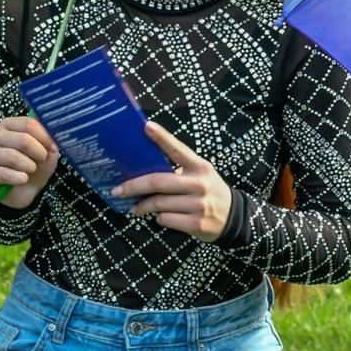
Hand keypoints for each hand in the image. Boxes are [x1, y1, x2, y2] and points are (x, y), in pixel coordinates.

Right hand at [0, 116, 59, 207]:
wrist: (25, 189)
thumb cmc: (36, 164)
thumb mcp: (48, 149)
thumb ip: (50, 136)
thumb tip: (53, 126)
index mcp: (8, 125)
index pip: (28, 124)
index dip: (45, 137)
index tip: (52, 147)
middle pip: (23, 140)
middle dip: (39, 153)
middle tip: (41, 160)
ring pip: (13, 157)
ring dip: (29, 167)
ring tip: (31, 170)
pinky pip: (4, 174)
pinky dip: (19, 178)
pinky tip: (22, 179)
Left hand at [114, 121, 232, 241]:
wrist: (233, 217)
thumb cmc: (208, 192)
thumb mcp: (200, 175)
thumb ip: (179, 171)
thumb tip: (143, 172)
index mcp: (200, 167)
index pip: (178, 149)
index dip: (162, 137)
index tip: (146, 126)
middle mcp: (199, 184)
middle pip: (158, 182)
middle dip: (133, 186)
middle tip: (117, 190)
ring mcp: (199, 205)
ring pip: (159, 204)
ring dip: (143, 206)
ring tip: (136, 207)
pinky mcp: (196, 224)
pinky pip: (166, 219)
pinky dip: (159, 218)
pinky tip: (162, 217)